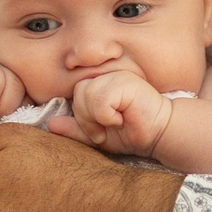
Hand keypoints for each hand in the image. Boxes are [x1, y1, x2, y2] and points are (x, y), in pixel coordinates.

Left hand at [47, 69, 173, 156]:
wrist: (161, 134)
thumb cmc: (133, 132)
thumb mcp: (99, 135)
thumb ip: (75, 129)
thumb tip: (51, 125)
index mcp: (100, 84)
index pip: (76, 95)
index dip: (82, 116)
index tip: (98, 131)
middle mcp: (107, 76)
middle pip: (78, 93)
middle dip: (88, 118)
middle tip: (107, 127)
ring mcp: (117, 76)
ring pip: (87, 95)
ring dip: (98, 117)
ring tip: (115, 123)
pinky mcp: (126, 82)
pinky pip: (101, 98)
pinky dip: (107, 114)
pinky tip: (122, 118)